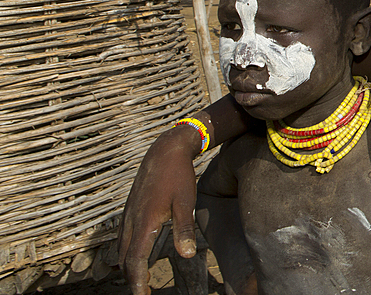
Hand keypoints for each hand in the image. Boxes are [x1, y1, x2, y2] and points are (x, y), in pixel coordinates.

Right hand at [118, 125, 200, 294]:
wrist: (165, 151)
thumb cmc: (178, 175)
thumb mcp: (186, 201)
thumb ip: (184, 228)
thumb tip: (186, 255)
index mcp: (144, 222)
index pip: (135, 260)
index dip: (138, 281)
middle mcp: (131, 221)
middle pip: (125, 259)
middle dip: (132, 278)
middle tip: (144, 293)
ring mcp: (128, 215)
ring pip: (121, 249)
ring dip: (128, 267)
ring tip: (140, 281)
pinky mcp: (129, 210)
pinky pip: (123, 238)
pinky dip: (127, 253)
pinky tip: (135, 256)